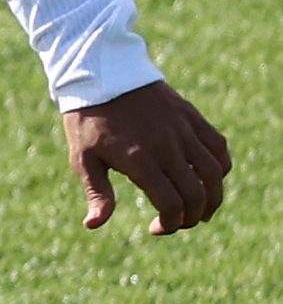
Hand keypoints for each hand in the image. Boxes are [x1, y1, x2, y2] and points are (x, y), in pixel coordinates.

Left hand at [64, 81, 230, 233]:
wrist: (102, 75)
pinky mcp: (191, 117)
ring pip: (215, 172)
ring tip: (202, 209)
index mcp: (140, 160)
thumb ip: (97, 192)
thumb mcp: (82, 158)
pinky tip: (209, 178)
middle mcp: (167, 147)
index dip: (171, 224)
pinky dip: (220, 167)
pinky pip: (218, 147)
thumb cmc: (87, 121)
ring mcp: (183, 131)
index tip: (157, 228)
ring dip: (213, 197)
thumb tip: (93, 225)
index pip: (170, 204)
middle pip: (197, 193)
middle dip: (193, 217)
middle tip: (180, 222)